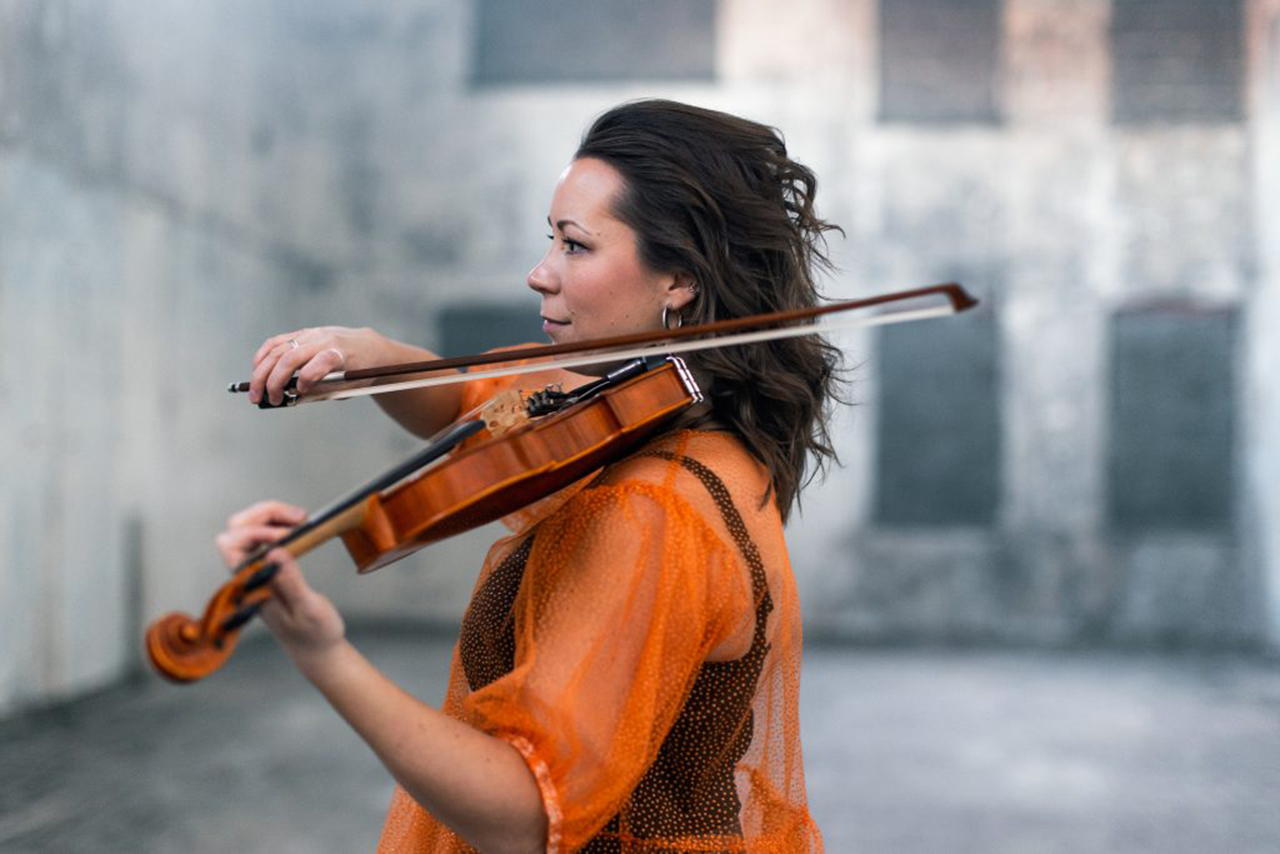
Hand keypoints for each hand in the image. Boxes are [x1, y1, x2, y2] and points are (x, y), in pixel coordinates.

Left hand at [214, 500, 345, 663]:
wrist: (316, 649)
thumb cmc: (313, 634)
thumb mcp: (308, 609)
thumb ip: (290, 582)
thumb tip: (275, 552)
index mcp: (250, 587)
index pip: (233, 546)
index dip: (255, 532)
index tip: (287, 536)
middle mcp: (247, 576)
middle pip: (235, 529)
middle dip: (263, 515)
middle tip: (297, 517)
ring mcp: (256, 570)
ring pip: (247, 528)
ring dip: (270, 516)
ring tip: (300, 518)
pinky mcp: (268, 567)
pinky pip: (263, 536)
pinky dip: (278, 524)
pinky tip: (298, 527)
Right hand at [249, 326, 389, 405]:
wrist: (368, 346)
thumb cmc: (360, 371)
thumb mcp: (348, 387)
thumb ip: (321, 391)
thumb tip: (291, 397)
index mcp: (340, 355)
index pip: (318, 364)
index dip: (306, 380)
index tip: (299, 393)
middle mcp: (324, 341)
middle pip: (290, 358)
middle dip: (272, 381)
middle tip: (262, 399)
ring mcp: (311, 335)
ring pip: (278, 350)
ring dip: (261, 372)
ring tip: (256, 391)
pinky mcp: (303, 333)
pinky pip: (276, 342)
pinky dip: (263, 356)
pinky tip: (257, 371)